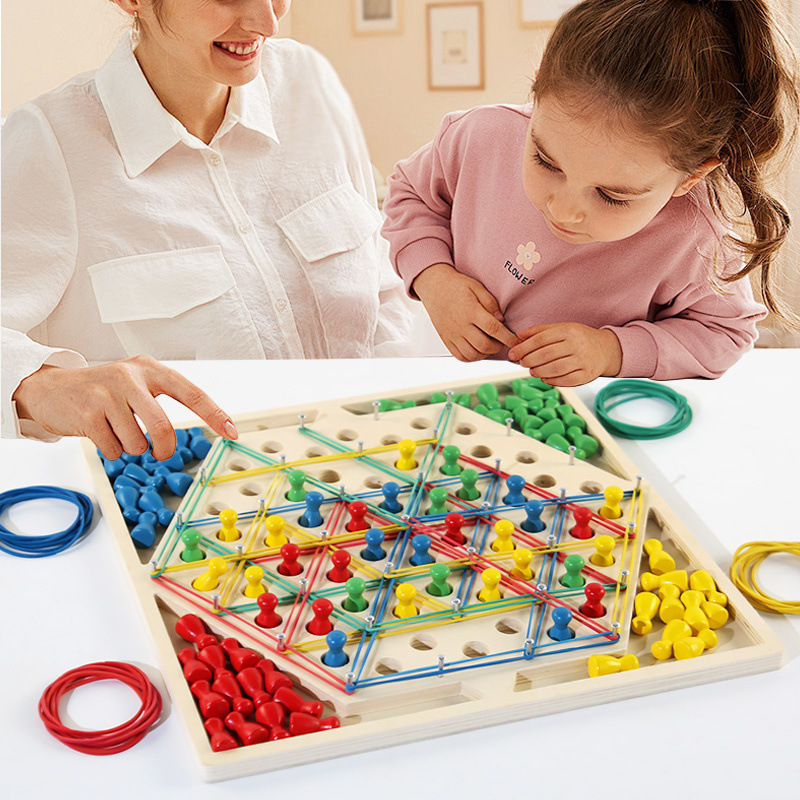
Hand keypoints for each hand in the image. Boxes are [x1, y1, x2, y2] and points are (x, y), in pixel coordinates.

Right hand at [12, 355, 237, 459]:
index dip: (214, 414)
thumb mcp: (134, 384)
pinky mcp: (87, 414)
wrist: (49, 388)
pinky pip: (113, 450)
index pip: (191, 392)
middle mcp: (130, 377)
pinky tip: (98, 433)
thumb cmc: (101, 390)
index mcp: (149, 369)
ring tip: (116, 431)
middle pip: (163, 427)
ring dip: (130, 448)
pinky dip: (110, 451)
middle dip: (163, 448)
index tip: (232, 431)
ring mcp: (107, 394)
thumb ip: (159, 400)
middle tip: (159, 452)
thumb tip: (186, 429)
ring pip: (137, 443)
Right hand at [412, 263, 518, 360]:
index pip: (493, 329)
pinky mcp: (446, 340)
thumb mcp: (477, 287)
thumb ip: (490, 303)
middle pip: (484, 345)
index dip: (508, 337)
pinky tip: (478, 349)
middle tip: (503, 341)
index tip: (517, 341)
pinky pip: (461, 357)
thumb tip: (501, 320)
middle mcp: (460, 325)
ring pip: (473, 354)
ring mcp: (452, 335)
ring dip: (486, 353)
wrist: (434, 287)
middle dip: (499, 346)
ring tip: (491, 344)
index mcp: (470, 311)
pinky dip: (473, 357)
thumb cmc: (457, 286)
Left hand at [508, 323, 622, 385]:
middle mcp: (577, 345)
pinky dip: (552, 380)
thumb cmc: (578, 338)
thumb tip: (518, 335)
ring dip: (539, 371)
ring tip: (532, 371)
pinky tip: (544, 378)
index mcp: (568, 331)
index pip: (541, 338)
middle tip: (521, 363)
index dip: (524, 347)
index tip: (513, 353)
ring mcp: (583, 360)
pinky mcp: (587, 375)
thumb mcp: (561, 328)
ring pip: (556, 368)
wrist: (605, 349)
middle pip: (547, 354)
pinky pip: (566, 380)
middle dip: (529, 360)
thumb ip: (540, 331)